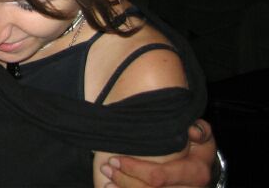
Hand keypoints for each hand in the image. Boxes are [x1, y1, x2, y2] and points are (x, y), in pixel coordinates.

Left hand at [101, 120, 215, 187]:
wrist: (207, 172)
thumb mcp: (203, 135)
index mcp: (196, 173)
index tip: (113, 158)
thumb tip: (192, 131)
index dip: (134, 169)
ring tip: (107, 184)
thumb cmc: (198, 148)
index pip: (159, 175)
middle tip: (105, 168)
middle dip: (124, 181)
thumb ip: (199, 130)